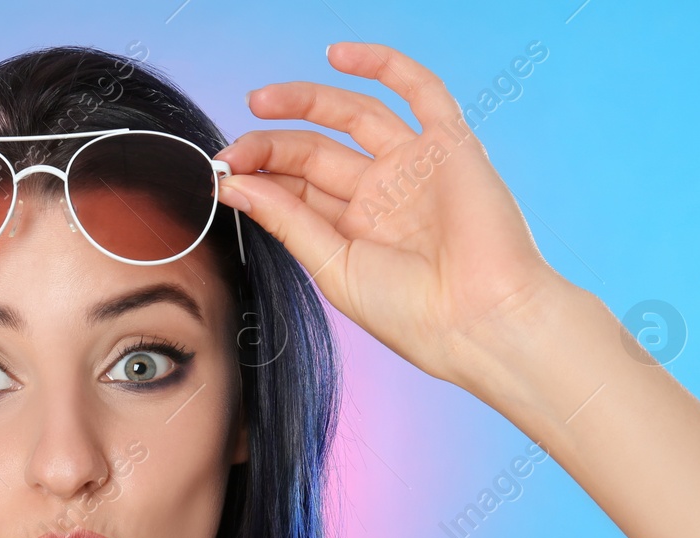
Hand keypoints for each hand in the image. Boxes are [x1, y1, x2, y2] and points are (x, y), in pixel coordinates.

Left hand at [214, 42, 569, 393]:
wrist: (478, 319)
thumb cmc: (410, 312)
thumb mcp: (332, 266)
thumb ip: (286, 220)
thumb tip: (233, 184)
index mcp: (353, 232)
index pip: (296, 188)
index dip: (258, 175)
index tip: (222, 174)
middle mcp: (382, 195)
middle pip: (316, 152)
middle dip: (271, 146)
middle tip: (234, 150)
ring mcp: (415, 167)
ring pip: (354, 116)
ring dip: (305, 101)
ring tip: (259, 101)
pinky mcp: (450, 144)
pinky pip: (420, 90)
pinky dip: (382, 66)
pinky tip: (336, 56)